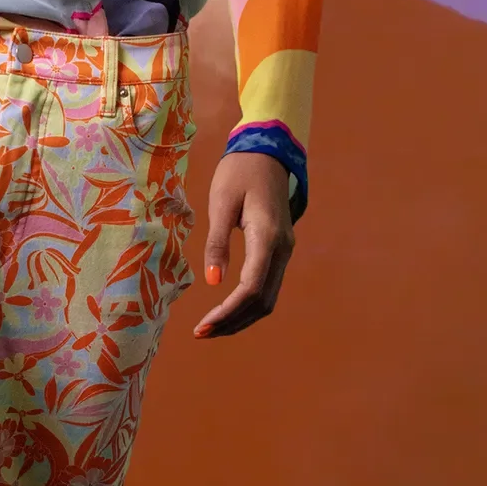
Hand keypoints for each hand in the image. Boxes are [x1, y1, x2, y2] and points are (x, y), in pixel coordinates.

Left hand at [194, 149, 294, 337]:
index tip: (202, 326)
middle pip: (262, 301)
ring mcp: (285, 251)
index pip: (250, 288)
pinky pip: (268, 287)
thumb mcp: (221, 203)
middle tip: (202, 333)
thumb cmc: (239, 172)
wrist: (269, 151)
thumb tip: (213, 282)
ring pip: (268, 298)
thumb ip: (217, 243)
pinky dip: (248, 305)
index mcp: (267, 237)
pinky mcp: (280, 250)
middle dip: (232, 322)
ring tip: (212, 328)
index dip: (227, 312)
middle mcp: (282, 249)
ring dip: (241, 318)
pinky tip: (227, 310)